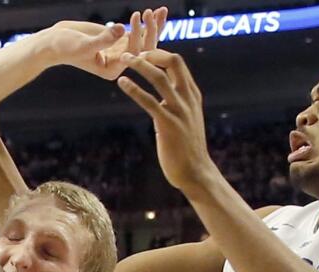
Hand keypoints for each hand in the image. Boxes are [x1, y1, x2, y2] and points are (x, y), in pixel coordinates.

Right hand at [46, 7, 168, 79]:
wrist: (54, 42)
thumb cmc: (65, 46)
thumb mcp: (83, 44)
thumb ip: (103, 39)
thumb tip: (120, 29)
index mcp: (112, 70)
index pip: (132, 54)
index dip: (137, 36)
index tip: (136, 17)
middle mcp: (119, 63)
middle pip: (142, 49)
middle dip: (151, 31)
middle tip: (153, 12)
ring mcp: (121, 52)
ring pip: (144, 40)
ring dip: (154, 26)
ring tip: (162, 11)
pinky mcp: (119, 41)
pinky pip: (137, 32)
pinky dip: (146, 23)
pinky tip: (157, 12)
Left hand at [117, 50, 217, 193]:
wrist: (196, 172)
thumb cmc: (187, 148)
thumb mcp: (186, 120)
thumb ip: (176, 106)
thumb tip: (160, 100)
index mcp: (192, 95)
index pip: (178, 63)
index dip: (158, 53)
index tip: (142, 54)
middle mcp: (188, 99)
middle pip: (173, 62)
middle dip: (151, 52)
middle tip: (131, 54)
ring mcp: (179, 111)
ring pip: (159, 78)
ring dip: (140, 65)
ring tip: (123, 60)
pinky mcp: (168, 125)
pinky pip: (149, 101)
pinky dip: (134, 89)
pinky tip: (122, 83)